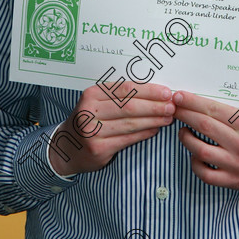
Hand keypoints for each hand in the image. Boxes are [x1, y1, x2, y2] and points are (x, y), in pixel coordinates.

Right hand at [49, 82, 174, 175]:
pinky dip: (144, 134)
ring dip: (153, 120)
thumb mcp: (97, 101)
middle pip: (129, 106)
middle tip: (172, 106)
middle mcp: (90, 111)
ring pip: (130, 123)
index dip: (149, 91)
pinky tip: (155, 130)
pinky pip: (127, 139)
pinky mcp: (98, 149)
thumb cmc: (89, 119)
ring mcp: (92, 131)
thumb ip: (119, 96)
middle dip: (154, 106)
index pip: (126, 89)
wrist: (66, 146)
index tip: (166, 92)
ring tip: (168, 118)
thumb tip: (154, 93)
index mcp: (92, 94)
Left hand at [173, 90, 238, 191]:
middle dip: (184, 114)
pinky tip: (194, 154)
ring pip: (200, 150)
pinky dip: (194, 163)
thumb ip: (232, 111)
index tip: (179, 96)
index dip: (193, 102)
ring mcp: (236, 164)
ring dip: (186, 138)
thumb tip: (202, 101)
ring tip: (183, 130)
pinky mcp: (233, 181)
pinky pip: (206, 174)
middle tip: (174, 108)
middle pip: (203, 126)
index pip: (213, 109)